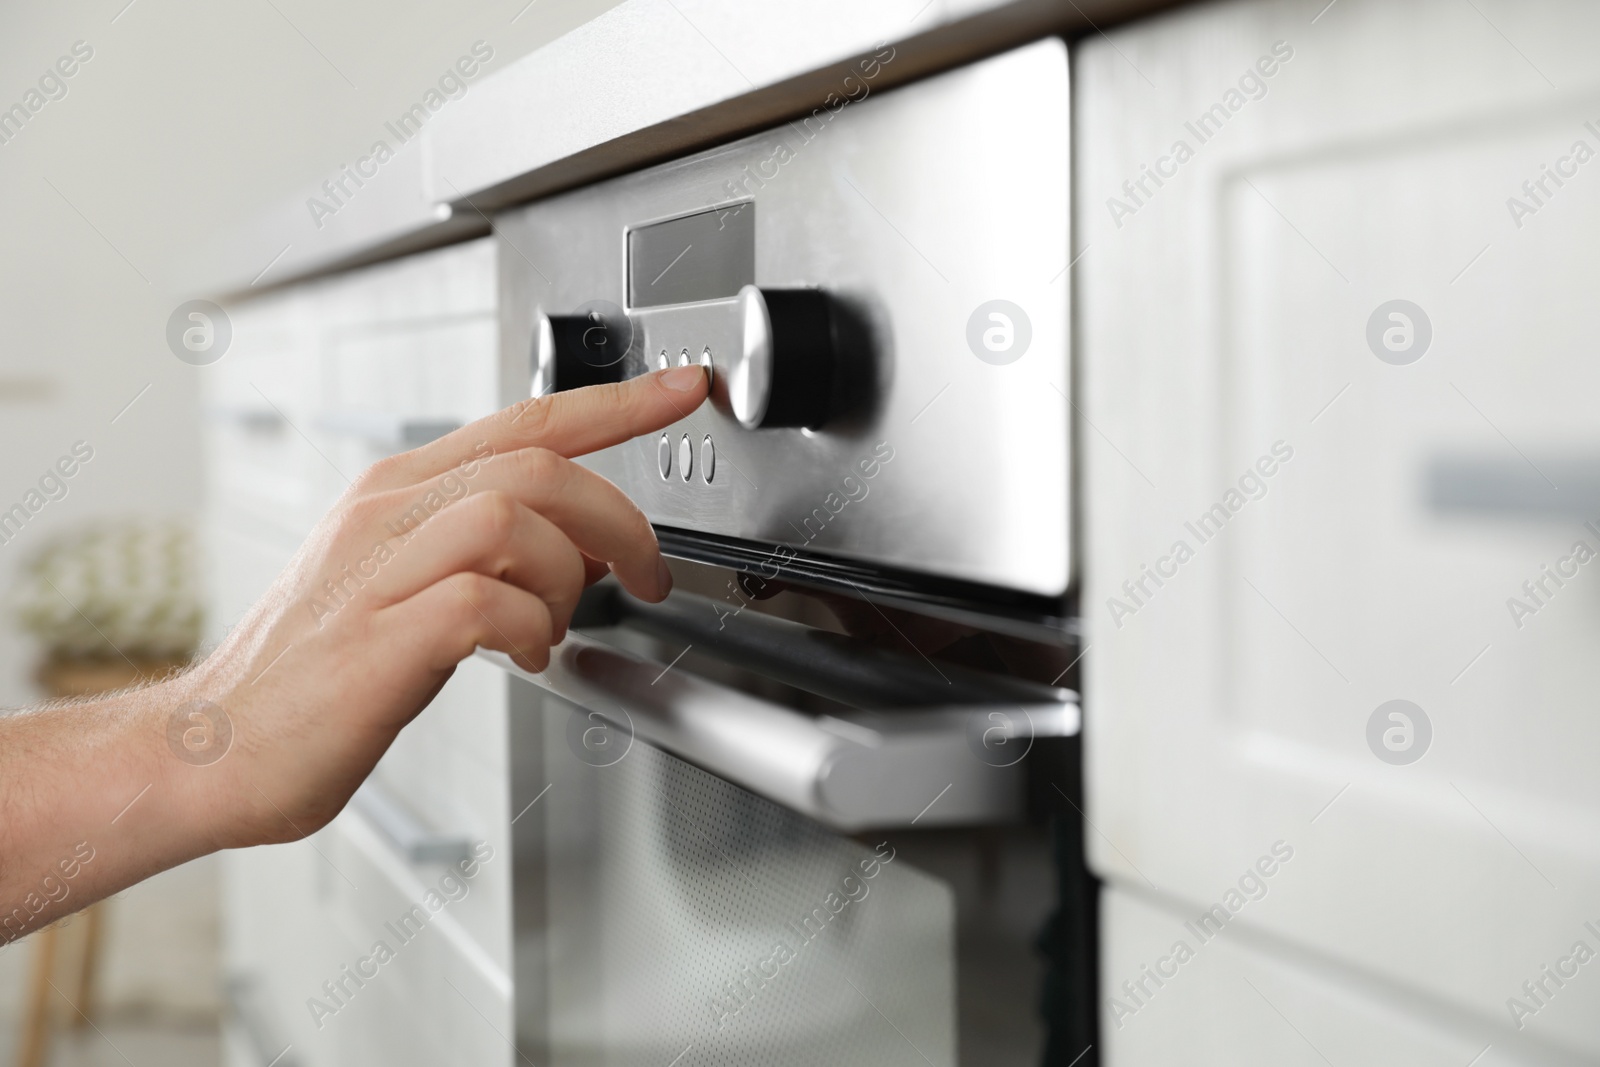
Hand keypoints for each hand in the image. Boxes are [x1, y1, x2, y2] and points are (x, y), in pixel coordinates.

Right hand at [179, 364, 708, 848]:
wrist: (212, 748)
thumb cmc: (316, 673)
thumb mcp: (406, 582)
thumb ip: (487, 551)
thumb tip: (587, 546)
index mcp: (398, 490)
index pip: (527, 420)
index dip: (617, 401)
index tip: (683, 389)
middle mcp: (385, 512)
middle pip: (537, 463)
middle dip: (618, 517)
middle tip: (645, 575)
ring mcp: (375, 572)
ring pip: (513, 518)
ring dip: (566, 578)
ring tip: (551, 629)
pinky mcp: (376, 639)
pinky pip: (484, 602)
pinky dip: (529, 631)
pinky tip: (520, 657)